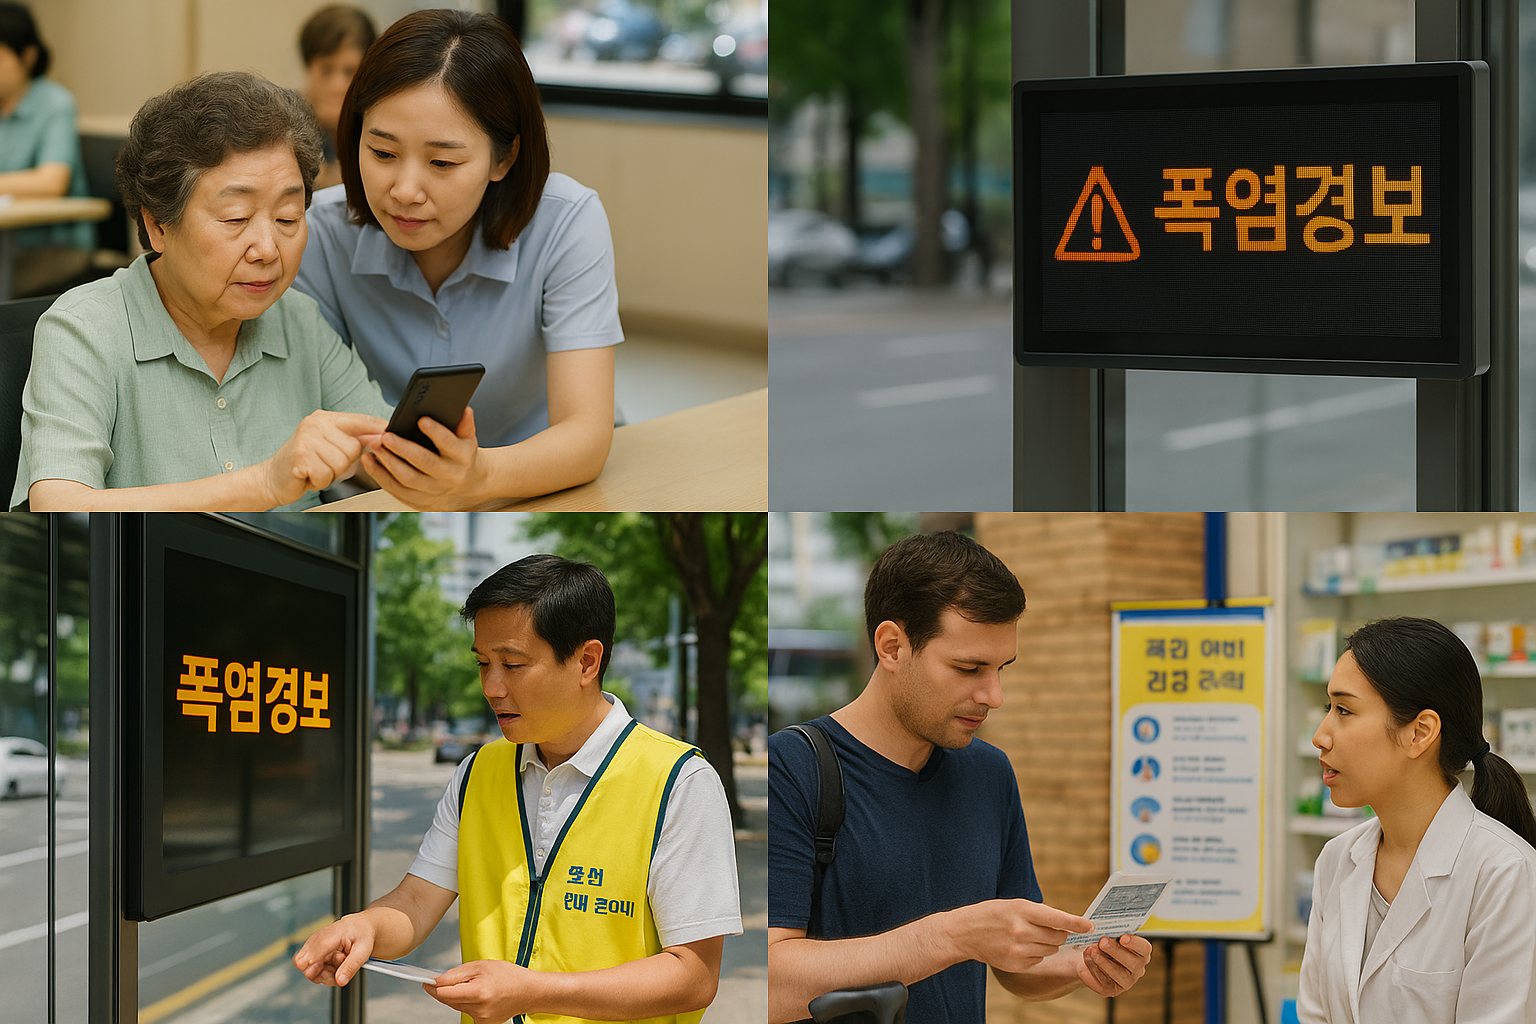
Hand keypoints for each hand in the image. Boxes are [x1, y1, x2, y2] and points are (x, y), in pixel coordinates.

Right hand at [265, 411, 386, 507]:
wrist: (272, 477)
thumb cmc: (305, 462)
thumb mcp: (330, 446)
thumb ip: (353, 440)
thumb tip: (382, 437)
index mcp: (326, 419)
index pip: (359, 420)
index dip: (378, 428)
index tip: (392, 432)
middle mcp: (316, 424)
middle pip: (353, 449)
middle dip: (343, 464)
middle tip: (323, 463)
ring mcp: (306, 439)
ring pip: (341, 464)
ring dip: (330, 474)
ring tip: (315, 469)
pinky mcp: (300, 456)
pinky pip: (326, 475)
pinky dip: (319, 481)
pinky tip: (307, 475)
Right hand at [292, 913, 376, 986]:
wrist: (361, 926)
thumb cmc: (362, 934)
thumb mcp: (363, 951)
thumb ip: (351, 966)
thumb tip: (340, 981)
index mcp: (331, 935)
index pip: (310, 954)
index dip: (314, 968)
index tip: (326, 972)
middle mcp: (318, 939)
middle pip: (303, 964)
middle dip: (320, 974)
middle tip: (337, 970)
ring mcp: (314, 944)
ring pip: (307, 968)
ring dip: (324, 973)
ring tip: (340, 965)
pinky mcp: (314, 950)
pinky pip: (311, 968)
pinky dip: (324, 971)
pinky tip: (335, 965)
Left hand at [359, 407, 485, 509]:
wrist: (468, 489)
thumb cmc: (463, 460)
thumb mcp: (468, 440)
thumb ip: (464, 425)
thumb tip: (464, 410)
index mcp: (462, 458)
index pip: (449, 444)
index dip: (436, 432)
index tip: (422, 421)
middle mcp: (449, 476)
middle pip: (424, 462)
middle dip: (403, 448)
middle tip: (386, 436)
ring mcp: (434, 491)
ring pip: (407, 479)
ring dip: (388, 462)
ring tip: (375, 446)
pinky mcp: (419, 501)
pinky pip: (397, 490)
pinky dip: (381, 476)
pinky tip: (371, 463)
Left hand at [425, 959, 539, 1023]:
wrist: (528, 992)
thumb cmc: (507, 975)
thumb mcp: (481, 966)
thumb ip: (457, 974)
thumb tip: (437, 981)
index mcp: (478, 993)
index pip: (444, 994)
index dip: (433, 987)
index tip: (425, 982)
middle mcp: (478, 1009)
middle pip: (448, 1001)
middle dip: (444, 990)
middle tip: (444, 980)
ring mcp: (481, 1019)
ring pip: (456, 1006)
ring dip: (457, 996)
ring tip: (473, 985)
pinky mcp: (483, 1023)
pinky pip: (466, 1011)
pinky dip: (467, 1002)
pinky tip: (480, 995)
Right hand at [944, 899, 1093, 973]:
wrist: (964, 933)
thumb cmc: (992, 914)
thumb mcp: (1014, 905)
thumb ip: (1040, 913)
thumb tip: (1067, 925)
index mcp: (1022, 910)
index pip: (1058, 919)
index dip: (1077, 923)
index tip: (1090, 926)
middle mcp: (1021, 931)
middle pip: (1058, 937)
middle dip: (1059, 933)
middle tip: (1048, 928)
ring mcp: (1018, 950)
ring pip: (1050, 949)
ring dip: (1047, 943)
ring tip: (1028, 935)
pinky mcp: (1015, 965)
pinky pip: (1039, 959)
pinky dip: (1036, 953)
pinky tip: (1020, 946)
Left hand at [1075, 933, 1152, 996]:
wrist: (1086, 956)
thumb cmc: (1101, 941)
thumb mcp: (1107, 933)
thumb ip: (1110, 931)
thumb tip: (1104, 927)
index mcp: (1140, 952)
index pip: (1144, 948)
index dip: (1135, 943)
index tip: (1123, 937)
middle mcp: (1136, 968)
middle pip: (1132, 962)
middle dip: (1116, 951)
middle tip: (1102, 941)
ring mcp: (1125, 981)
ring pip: (1118, 974)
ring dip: (1103, 962)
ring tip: (1090, 951)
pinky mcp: (1111, 990)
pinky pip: (1102, 983)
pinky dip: (1092, 972)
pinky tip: (1083, 965)